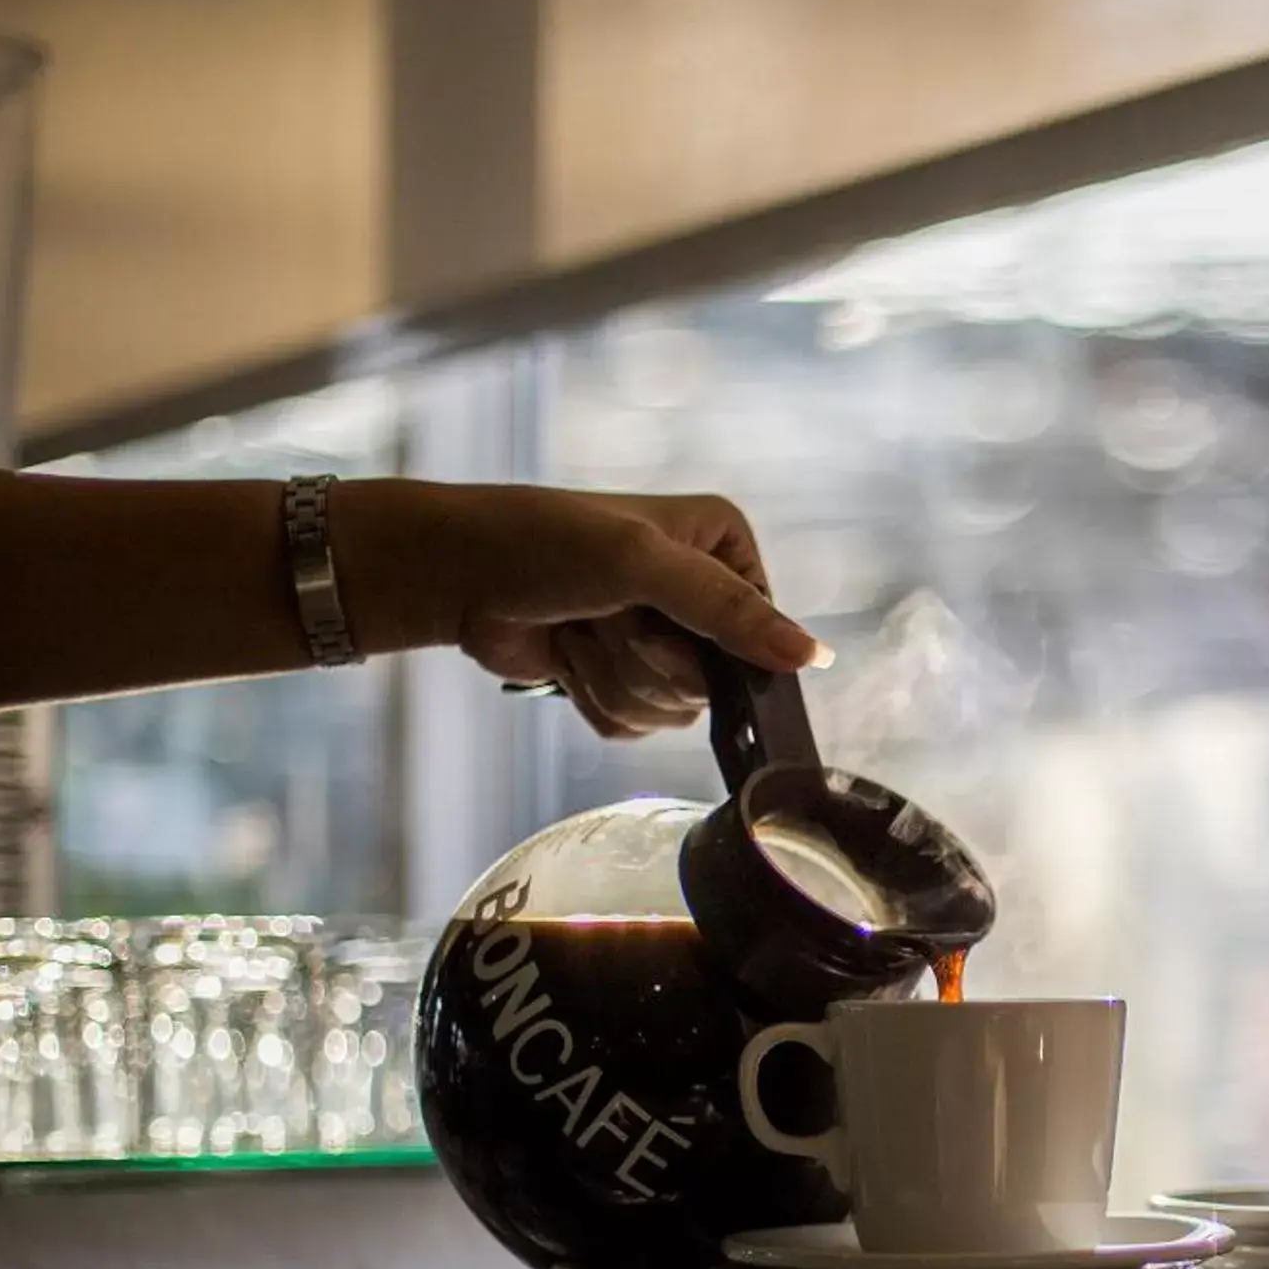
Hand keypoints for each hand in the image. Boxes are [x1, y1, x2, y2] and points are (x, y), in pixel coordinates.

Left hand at [335, 481, 826, 737]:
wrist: (456, 572)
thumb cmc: (543, 542)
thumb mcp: (646, 564)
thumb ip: (731, 612)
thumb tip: (812, 656)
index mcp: (723, 546)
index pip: (763, 632)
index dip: (713, 645)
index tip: (665, 620)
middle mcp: (702, 593)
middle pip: (714, 683)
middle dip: (649, 660)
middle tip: (606, 614)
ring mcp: (662, 640)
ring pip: (672, 711)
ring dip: (612, 676)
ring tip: (578, 627)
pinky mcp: (623, 677)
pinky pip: (635, 726)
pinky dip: (593, 695)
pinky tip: (565, 654)